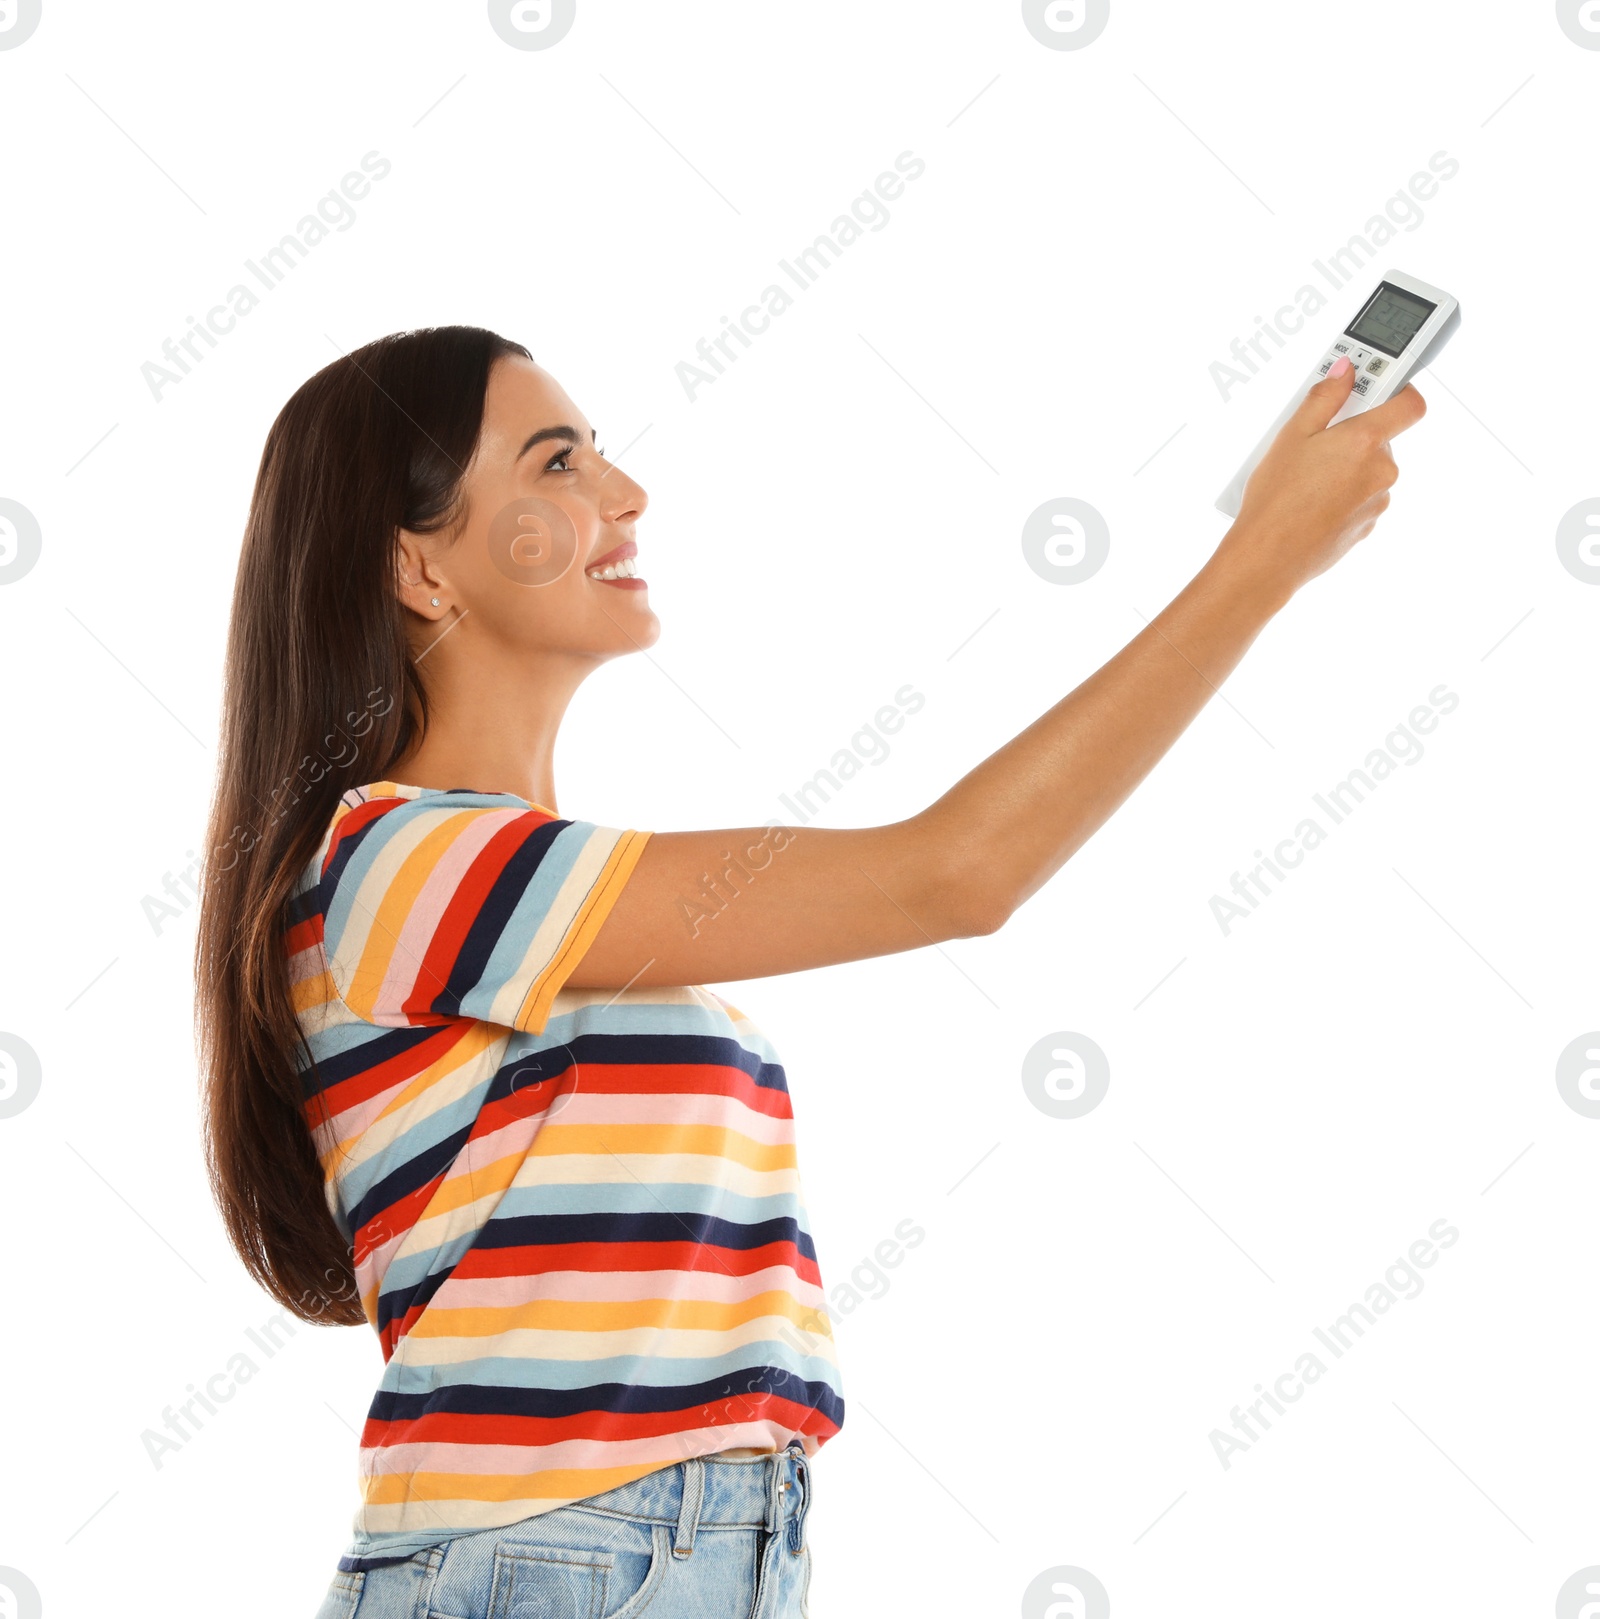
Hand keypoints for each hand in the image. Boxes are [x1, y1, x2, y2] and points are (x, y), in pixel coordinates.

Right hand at [1223, 356, 1427, 599]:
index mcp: (1366, 441)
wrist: (1269, 559)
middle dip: (1352, 436)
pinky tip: (1309, 503)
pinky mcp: (1367, 525)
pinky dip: (1340, 496)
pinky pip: (1360, 499)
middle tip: (1315, 443)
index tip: (1376, 388)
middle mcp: (1381, 471)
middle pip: (1380, 440)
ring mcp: (1377, 501)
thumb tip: (1345, 371)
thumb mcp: (1291, 436)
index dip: (1399, 391)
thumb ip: (1324, 397)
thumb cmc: (1276, 501)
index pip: (1410, 404)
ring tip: (1305, 480)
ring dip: (1345, 469)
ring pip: (1368, 472)